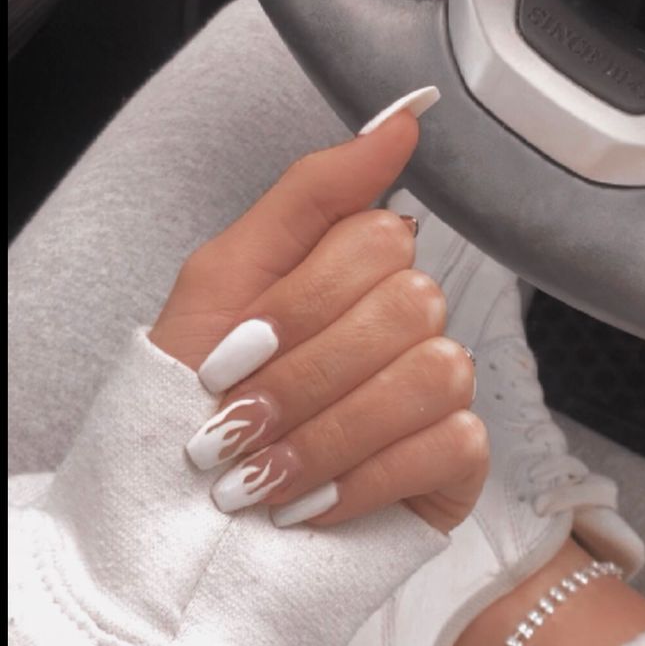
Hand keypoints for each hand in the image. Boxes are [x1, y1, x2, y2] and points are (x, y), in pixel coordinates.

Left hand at [150, 110, 488, 531]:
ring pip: (433, 372)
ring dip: (327, 434)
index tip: (229, 359)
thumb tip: (404, 118)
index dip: (298, 304)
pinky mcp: (457, 459)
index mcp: (355, 271)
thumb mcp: (225, 281)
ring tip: (259, 480)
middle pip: (410, 302)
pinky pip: (450, 443)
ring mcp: (439, 389)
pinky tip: (309, 506)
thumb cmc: (196, 401)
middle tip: (236, 425)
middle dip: (304, 376)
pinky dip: (363, 479)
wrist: (186, 526)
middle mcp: (408, 322)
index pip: (378, 239)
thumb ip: (310, 195)